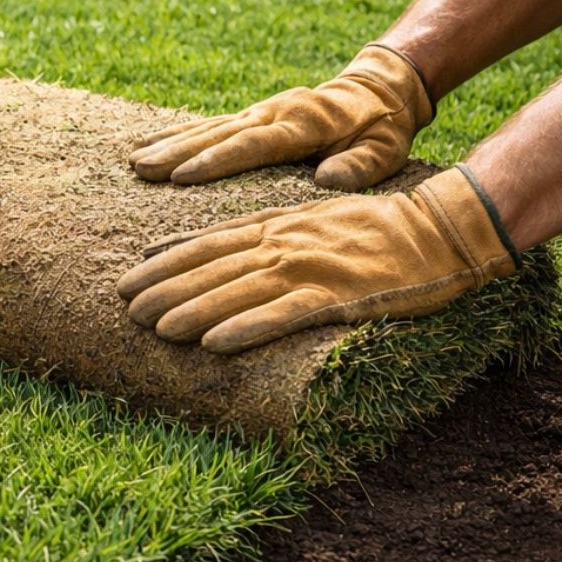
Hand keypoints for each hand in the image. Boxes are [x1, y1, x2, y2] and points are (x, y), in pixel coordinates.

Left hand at [117, 166, 517, 353]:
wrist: (436, 230)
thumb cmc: (367, 227)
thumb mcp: (301, 219)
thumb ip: (251, 233)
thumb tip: (198, 244)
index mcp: (274, 225)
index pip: (206, 244)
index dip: (165, 263)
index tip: (128, 278)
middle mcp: (284, 244)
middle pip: (212, 268)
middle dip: (165, 289)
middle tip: (125, 309)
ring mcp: (311, 269)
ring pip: (239, 291)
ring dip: (194, 310)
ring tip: (156, 330)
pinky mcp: (339, 296)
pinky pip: (285, 315)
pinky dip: (248, 327)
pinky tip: (217, 343)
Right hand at [129, 44, 433, 190]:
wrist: (379, 89)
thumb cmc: (383, 128)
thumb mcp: (386, 149)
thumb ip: (360, 165)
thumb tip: (327, 180)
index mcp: (304, 123)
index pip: (253, 145)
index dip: (216, 160)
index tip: (181, 176)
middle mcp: (274, 112)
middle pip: (218, 134)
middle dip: (176, 151)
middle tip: (140, 168)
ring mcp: (260, 111)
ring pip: (207, 128)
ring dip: (170, 143)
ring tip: (134, 161)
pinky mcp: (253, 116)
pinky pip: (210, 125)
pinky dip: (179, 134)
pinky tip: (152, 144)